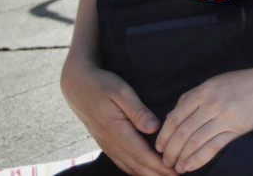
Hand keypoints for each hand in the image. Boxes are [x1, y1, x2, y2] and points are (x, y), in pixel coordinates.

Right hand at [61, 64, 175, 175]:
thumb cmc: (102, 85)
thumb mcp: (121, 92)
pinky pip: (122, 162)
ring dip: (147, 174)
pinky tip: (146, 171)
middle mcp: (111, 143)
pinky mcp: (106, 143)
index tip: (176, 172)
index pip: (142, 155)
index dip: (159, 166)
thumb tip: (154, 128)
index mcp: (117, 131)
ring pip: (129, 167)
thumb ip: (138, 111)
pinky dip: (136, 170)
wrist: (77, 86)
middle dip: (157, 175)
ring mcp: (107, 145)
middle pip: (137, 166)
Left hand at [157, 68, 252, 172]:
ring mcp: (223, 115)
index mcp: (203, 90)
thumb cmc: (249, 82)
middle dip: (169, 150)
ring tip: (176, 167)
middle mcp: (210, 102)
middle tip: (165, 161)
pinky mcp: (237, 127)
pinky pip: (212, 147)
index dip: (164, 135)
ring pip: (193, 141)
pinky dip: (197, 160)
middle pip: (181, 131)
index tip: (160, 147)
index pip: (174, 117)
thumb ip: (196, 96)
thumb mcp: (219, 82)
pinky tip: (190, 167)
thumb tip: (175, 112)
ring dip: (181, 158)